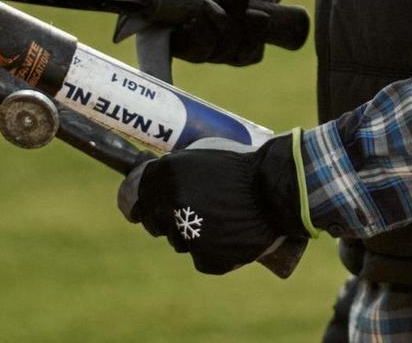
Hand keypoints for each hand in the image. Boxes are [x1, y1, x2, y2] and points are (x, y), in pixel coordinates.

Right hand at [113, 0, 286, 66]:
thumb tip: (122, 32)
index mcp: (164, 31)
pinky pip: (250, 52)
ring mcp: (217, 52)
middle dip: (209, 27)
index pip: (155, 60)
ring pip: (227, 50)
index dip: (157, 72)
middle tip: (210, 3)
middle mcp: (190, 46)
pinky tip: (256, 14)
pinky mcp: (242, 52)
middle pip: (199, 53)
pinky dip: (255, 32)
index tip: (160, 81)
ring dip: (235, 21)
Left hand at [118, 136, 304, 274]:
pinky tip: (230, 234)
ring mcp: (189, 235)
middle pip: (154, 222)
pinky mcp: (208, 259)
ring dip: (192, 233)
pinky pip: (202, 258)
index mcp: (166, 175)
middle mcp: (171, 205)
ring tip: (222, 217)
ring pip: (179, 241)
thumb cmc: (243, 166)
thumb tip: (152, 179)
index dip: (135, 201)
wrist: (279, 188)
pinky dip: (213, 250)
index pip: (131, 197)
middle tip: (194, 208)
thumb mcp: (203, 152)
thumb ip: (175, 168)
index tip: (137, 207)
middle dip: (167, 216)